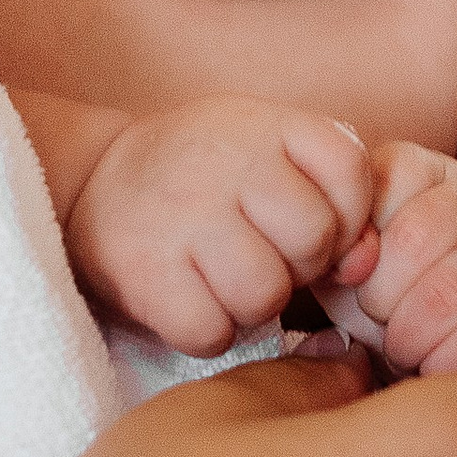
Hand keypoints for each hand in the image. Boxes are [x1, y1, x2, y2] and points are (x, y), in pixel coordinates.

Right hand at [67, 95, 378, 354]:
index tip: (307, 224)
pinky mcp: (143, 271)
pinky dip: (207, 333)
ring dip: (252, 305)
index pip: (349, 173)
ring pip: (265, 294)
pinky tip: (190, 302)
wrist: (91, 182)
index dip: (347, 217)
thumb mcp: (269, 158)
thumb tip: (365, 266)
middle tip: (261, 256)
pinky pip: (211, 331)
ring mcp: (181, 214)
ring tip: (223, 280)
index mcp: (265, 124)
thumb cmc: (204, 178)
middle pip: (313, 241)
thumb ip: (334, 199)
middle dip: (298, 266)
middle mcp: (224, 159)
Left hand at [312, 144, 456, 376]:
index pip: (379, 192)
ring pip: (449, 291)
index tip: (352, 278)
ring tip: (403, 341)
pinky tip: (433, 358)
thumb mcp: (332, 262)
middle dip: (380, 297)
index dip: (356, 253)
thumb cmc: (366, 297)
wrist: (408, 346)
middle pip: (416, 239)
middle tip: (378, 317)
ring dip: (410, 335)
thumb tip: (354, 264)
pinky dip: (442, 361)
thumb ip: (330, 245)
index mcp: (414, 171)